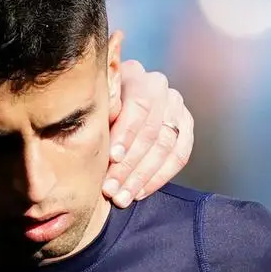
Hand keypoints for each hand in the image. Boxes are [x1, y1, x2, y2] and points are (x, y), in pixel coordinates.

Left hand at [102, 59, 193, 206]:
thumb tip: (85, 142)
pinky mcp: (185, 124)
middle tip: (112, 189)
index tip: (112, 159)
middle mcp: (158, 86)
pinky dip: (160, 177)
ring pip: (167, 145)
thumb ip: (95, 118)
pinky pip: (180, 154)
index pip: (138, 106)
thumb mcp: (91, 107)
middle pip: (152, 130)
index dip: (126, 134)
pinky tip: (140, 192)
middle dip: (130, 164)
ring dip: (143, 176)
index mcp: (133, 74)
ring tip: (122, 197)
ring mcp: (175, 104)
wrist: (112, 105)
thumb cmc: (94, 108)